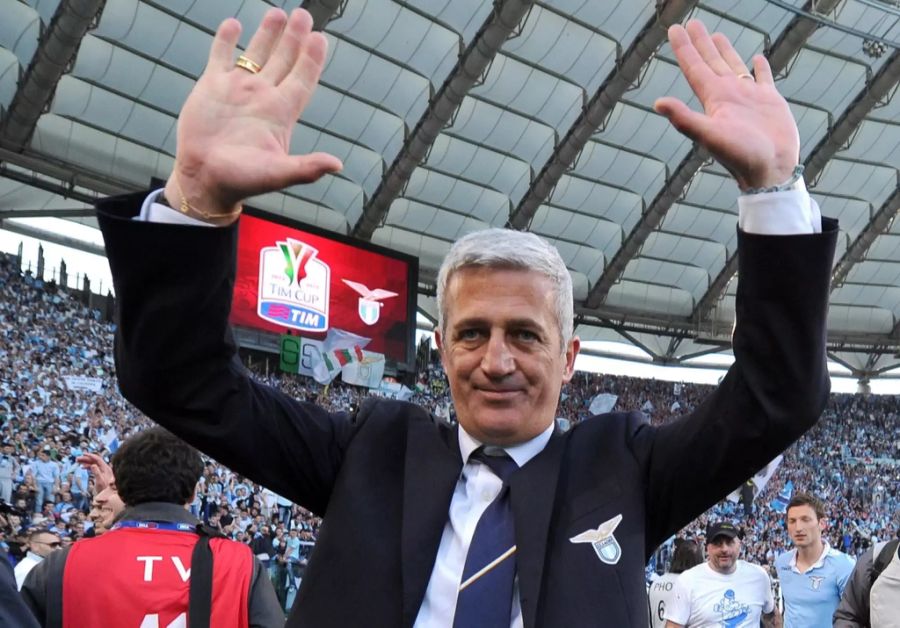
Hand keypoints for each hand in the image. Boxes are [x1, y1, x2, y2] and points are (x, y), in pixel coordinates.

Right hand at [76, 453, 114, 492]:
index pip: (98, 459)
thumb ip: (96, 473)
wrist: (108, 496)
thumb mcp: (100, 481)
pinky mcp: (101, 475)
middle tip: (77, 459)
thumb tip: (93, 465)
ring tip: (78, 462)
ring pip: (94, 464)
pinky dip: (88, 466)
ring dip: (86, 462)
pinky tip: (83, 467)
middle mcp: (105, 468)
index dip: (90, 456)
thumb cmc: (104, 490)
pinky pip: (94, 468)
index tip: (83, 454)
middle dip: (86, 459)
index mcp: (106, 468)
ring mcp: (103, 471)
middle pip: (95, 460)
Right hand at [165, 8, 342, 220]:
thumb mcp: (277, 174)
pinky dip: (226, 40)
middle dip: (294, 38)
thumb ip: (306, 168)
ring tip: (278, 12)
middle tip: (304, 15)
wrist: (204, 179)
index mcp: (280, 113)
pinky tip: (234, 24)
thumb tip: (337, 165)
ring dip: (267, 34)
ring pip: (257, 54)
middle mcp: (262, 97)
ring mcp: (237, 90)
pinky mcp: (211, 87)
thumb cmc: (242, 180)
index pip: (302, 79)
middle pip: (284, 61)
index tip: (320, 38)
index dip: (312, 59)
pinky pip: (221, 57)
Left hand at [654, 20, 798, 189]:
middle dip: (700, 43)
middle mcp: (728, 96)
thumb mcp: (709, 135)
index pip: (694, 67)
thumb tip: (657, 103)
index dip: (684, 48)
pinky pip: (763, 78)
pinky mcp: (770, 102)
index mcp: (713, 99)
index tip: (675, 29)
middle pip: (710, 63)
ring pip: (733, 67)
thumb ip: (684, 119)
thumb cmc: (740, 156)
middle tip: (692, 23)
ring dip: (724, 51)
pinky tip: (757, 58)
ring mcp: (749, 98)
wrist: (770, 171)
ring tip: (716, 34)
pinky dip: (760, 67)